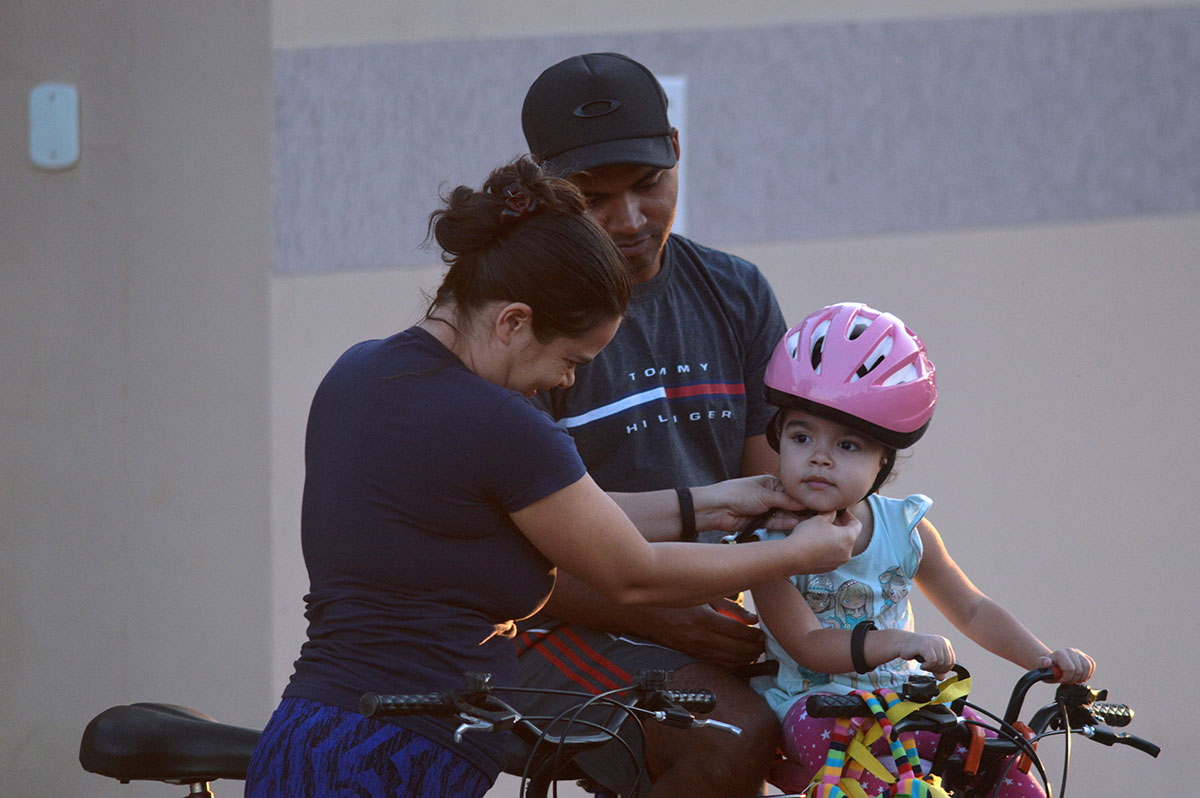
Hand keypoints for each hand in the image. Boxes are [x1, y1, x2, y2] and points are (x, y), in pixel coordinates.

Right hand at [628, 599, 765, 668]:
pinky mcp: (692, 655)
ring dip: (746, 658)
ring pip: (729, 661)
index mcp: (704, 619)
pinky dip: (732, 664)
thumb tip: (752, 618)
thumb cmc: (672, 600)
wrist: (644, 614)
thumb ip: (729, 606)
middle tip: (765, 643)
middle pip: (737, 650)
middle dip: (755, 649)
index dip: (755, 636)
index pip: (738, 633)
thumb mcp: (702, 595)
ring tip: (756, 652)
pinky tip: (740, 660)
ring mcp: (696, 649)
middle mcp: (700, 638)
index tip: (763, 633)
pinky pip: (718, 665)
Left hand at [694, 475, 807, 532]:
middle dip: (801, 509)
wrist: (716, 508)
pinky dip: (784, 524)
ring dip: (794, 518)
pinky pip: (775, 523)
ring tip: (809, 522)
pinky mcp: (760, 522)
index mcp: (770, 483)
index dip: (803, 497)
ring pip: (783, 515)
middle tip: (817, 514)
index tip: (817, 502)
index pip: (791, 490)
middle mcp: (769, 495)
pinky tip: (796, 525)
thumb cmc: (736, 494)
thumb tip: (804, 501)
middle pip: (789, 504)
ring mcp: (764, 509)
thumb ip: (785, 500)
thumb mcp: (764, 494)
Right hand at [784, 509, 858, 572]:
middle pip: (849, 536)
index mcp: (849, 538)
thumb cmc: (807, 536)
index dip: (849, 516)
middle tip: (829, 520)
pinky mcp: (828, 569)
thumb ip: (830, 513)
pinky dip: (828, 549)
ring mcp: (838, 563)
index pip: (857, 525)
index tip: (841, 512)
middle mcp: (847, 553)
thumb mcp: (819, 518)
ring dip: (834, 539)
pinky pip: (832, 556)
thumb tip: (833, 512)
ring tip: (820, 532)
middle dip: (840, 527)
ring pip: (840, 547)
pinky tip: (815, 544)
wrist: (792, 557)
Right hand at [899, 633, 955, 675]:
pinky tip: (921, 665)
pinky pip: (933, 661)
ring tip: (924, 665)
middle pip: (947, 663)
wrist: (902, 642)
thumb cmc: (915, 650)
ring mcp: (935, 642)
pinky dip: (927, 666)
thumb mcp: (929, 659)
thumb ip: (937, 668)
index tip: (935, 670)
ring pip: (940, 663)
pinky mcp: (927, 645)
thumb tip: (942, 678)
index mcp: (945, 643)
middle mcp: (941, 641)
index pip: (952, 661)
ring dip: (931, 668)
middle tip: (928, 668)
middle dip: (938, 670)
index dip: (944, 669)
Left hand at [1042, 647, 1094, 683]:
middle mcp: (1070, 651)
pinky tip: (1081, 676)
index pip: (1070, 669)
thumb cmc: (1047, 668)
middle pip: (1079, 670)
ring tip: (1074, 679)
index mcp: (1060, 653)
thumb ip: (1042, 664)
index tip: (1061, 680)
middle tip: (1067, 681)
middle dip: (1073, 679)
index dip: (1067, 678)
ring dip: (1082, 677)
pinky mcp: (1084, 656)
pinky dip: (1088, 673)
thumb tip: (1047, 662)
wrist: (1051, 665)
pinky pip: (1092, 665)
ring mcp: (1078, 653)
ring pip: (1088, 667)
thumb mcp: (1041, 668)